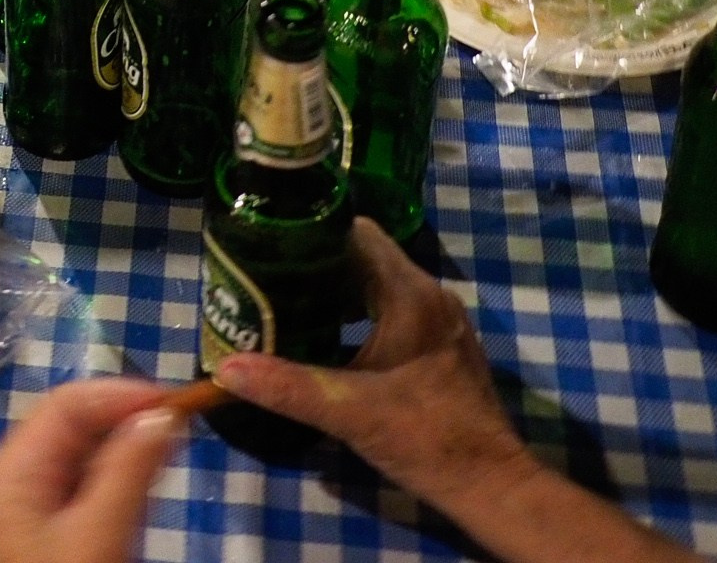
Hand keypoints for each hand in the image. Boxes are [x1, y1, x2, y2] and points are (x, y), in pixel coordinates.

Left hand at [0, 379, 185, 562]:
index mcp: (15, 465)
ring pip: (86, 450)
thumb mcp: (99, 533)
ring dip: (128, 442)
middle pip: (76, 422)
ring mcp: (36, 498)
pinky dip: (122, 473)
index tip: (177, 402)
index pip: (68, 403)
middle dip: (126, 415)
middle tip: (181, 423)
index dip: (122, 394)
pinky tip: (148, 477)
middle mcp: (20, 472)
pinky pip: (90, 481)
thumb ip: (129, 470)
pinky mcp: (56, 524)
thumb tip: (162, 414)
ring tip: (171, 445)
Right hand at [213, 219, 534, 517]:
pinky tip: (331, 336)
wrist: (490, 484)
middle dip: (316, 262)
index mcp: (409, 294)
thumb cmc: (425, 438)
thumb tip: (226, 368)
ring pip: (379, 283)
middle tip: (266, 277)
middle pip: (364, 256)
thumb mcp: (349, 412)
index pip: (355, 233)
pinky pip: (393, 307)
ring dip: (338, 289)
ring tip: (289, 304)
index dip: (310, 233)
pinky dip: (360, 312)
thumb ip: (286, 386)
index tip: (268, 244)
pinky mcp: (442, 344)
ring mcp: (440, 319)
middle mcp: (429, 294)